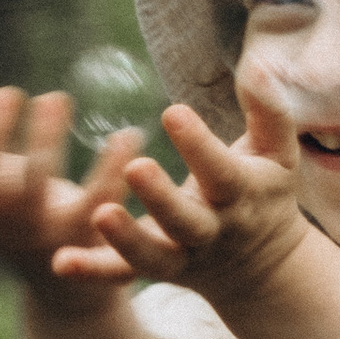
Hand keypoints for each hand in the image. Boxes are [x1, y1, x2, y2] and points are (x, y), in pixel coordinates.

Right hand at [0, 88, 146, 315]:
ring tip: (54, 97)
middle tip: (6, 92)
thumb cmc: (24, 220)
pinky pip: (98, 199)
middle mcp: (4, 229)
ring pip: (35, 190)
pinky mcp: (89, 240)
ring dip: (42, 142)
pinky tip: (130, 133)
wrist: (72, 290)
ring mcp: (44, 237)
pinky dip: (112, 166)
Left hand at [75, 90, 311, 312]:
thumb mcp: (278, 154)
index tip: (171, 111)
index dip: (198, 145)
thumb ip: (268, 112)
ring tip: (100, 214)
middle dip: (161, 198)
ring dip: (125, 239)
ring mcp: (182, 255)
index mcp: (240, 197)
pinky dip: (92, 270)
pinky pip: (120, 273)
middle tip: (135, 166)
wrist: (261, 266)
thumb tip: (257, 64)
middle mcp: (212, 231)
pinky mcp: (156, 270)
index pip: (221, 173)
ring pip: (152, 255)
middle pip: (185, 221)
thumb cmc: (263, 191)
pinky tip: (60, 261)